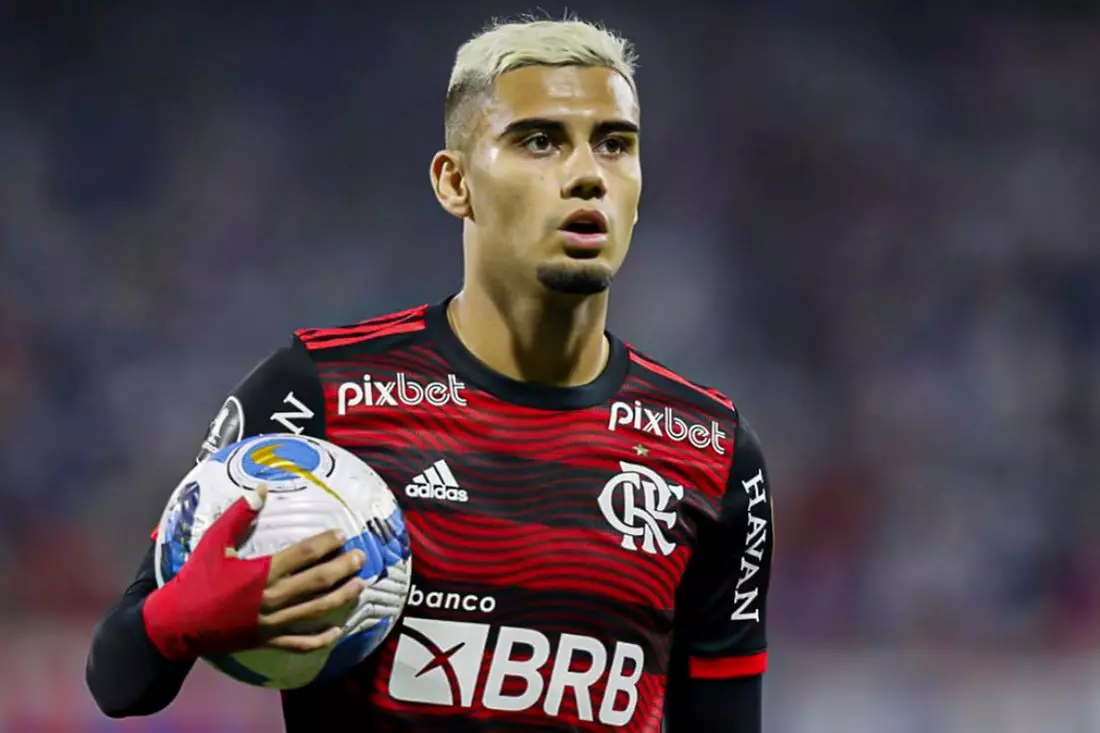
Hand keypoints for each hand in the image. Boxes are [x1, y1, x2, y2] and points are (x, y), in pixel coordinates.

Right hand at [143, 485, 364, 660]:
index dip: (327, 543)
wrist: (176, 623)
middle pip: (318, 581)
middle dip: (343, 568)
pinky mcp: (266, 641)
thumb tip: (261, 489)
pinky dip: (320, 639)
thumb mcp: (214, 542)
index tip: (342, 535)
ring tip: (359, 586)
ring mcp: (271, 623)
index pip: (305, 554)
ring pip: (315, 611)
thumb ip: (239, 514)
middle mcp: (272, 597)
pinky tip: (337, 631)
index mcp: (262, 572)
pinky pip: (299, 643)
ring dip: (341, 598)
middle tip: (361, 558)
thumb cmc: (196, 579)